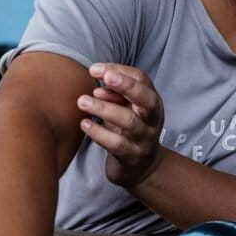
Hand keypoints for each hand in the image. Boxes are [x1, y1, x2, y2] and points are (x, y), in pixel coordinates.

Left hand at [77, 63, 164, 187]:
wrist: (141, 167)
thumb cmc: (129, 129)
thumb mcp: (127, 109)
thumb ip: (115, 94)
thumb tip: (98, 84)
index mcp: (152, 102)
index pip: (142, 79)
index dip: (120, 71)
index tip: (96, 69)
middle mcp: (152, 120)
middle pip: (146, 99)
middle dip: (126, 85)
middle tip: (104, 77)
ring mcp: (144, 139)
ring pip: (128, 121)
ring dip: (104, 109)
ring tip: (83, 101)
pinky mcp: (131, 157)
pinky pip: (116, 144)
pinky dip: (98, 132)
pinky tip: (84, 124)